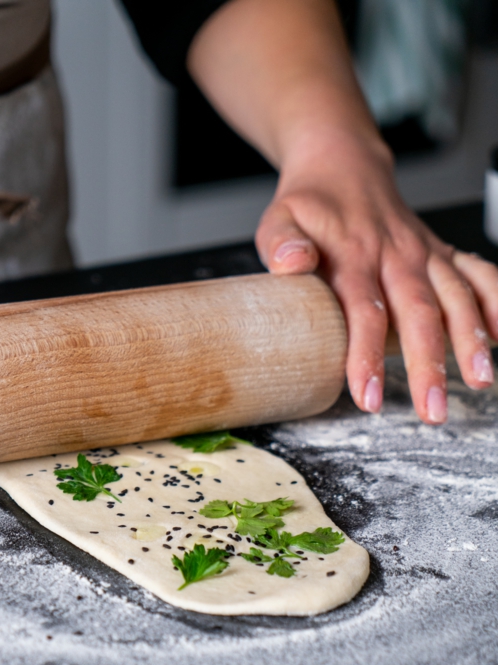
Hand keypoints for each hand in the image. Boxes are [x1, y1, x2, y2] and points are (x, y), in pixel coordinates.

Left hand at [187, 0, 497, 423]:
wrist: (344, 164)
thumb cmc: (310, 205)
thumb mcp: (278, 219)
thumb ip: (280, 242)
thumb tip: (290, 263)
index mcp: (354, 254)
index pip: (363, 310)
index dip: (366, 356)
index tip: (369, 397)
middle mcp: (397, 255)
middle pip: (419, 313)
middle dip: (430, 364)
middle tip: (433, 410)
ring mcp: (425, 254)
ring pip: (457, 297)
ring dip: (473, 340)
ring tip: (481, 380)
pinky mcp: (443, 254)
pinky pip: (480, 274)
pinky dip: (497, 301)